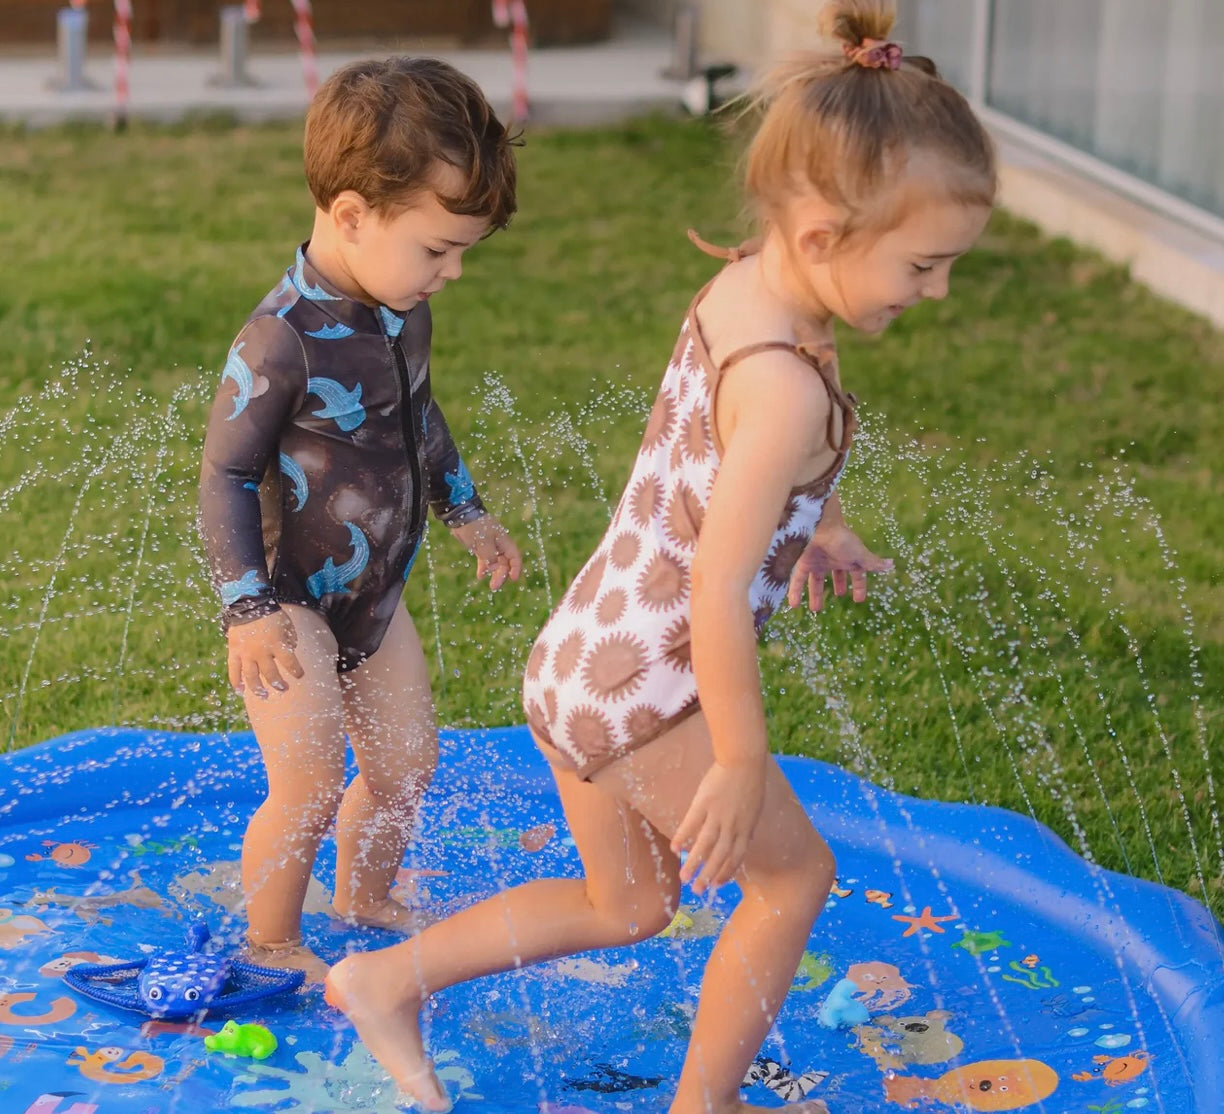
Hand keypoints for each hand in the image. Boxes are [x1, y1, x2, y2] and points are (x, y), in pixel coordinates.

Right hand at [226, 609, 303, 698]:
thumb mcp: (287, 626)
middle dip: (279, 684)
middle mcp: (261, 651)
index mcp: (277, 644)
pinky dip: (236, 682)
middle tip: (284, 688)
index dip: (296, 671)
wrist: (249, 604)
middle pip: (270, 674)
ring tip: (264, 695)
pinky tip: (241, 691)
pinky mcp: (234, 651)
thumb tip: (290, 653)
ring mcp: (246, 653)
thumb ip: (290, 641)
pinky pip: (233, 670)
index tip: (300, 675)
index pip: (290, 663)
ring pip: (251, 676)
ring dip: (258, 689)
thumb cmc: (272, 615)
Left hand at [450, 515, 522, 590]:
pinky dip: (484, 568)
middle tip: (494, 587)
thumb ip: (489, 556)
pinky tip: (480, 576)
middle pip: (505, 562)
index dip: (516, 568)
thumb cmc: (473, 526)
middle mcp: (498, 544)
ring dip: (494, 574)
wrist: (460, 514)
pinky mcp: (480, 547)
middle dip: (501, 575)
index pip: (515, 556)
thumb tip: (494, 569)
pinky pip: (485, 560)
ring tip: (491, 586)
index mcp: (503, 541)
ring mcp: (489, 545)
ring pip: (496, 563)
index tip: (513, 579)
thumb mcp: (482, 541)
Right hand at [671, 760, 765, 893]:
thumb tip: (745, 840)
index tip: (717, 885)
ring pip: (704, 845)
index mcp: (746, 828)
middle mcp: (732, 826)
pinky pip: (691, 824)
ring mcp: (717, 815)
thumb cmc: (750, 781)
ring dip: (693, 863)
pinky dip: (683, 837)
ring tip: (683, 878)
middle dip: (708, 876)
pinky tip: (674, 849)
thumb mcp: (754, 808)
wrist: (743, 760)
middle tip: (697, 891)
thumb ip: (747, 826)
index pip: (736, 857)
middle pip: (719, 856)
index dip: (726, 872)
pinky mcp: (703, 802)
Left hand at [786, 524, 892, 611]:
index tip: (859, 598)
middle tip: (838, 596)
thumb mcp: (860, 554)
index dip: (858, 585)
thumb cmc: (842, 539)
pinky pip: (797, 580)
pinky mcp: (802, 562)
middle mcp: (832, 559)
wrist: (819, 525)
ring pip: (816, 580)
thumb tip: (891, 565)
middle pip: (835, 575)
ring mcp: (817, 561)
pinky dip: (795, 592)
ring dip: (815, 594)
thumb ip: (873, 563)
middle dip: (837, 585)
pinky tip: (794, 605)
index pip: (856, 574)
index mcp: (849, 558)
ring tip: (815, 609)